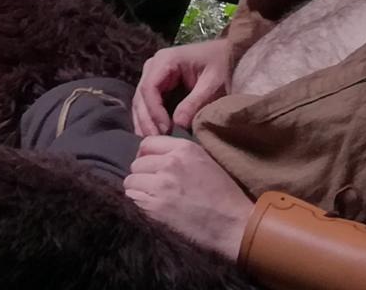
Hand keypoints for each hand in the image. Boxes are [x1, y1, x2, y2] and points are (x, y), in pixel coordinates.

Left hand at [124, 135, 252, 258]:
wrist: (233, 223)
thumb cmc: (224, 193)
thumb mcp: (204, 160)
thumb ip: (179, 154)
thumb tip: (156, 155)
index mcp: (184, 149)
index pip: (147, 142)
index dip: (145, 154)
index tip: (149, 164)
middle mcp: (169, 163)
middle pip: (137, 163)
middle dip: (142, 173)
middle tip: (151, 184)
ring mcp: (160, 185)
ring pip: (131, 181)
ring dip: (138, 188)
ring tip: (150, 196)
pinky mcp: (155, 207)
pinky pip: (134, 199)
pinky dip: (139, 202)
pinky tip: (151, 206)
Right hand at [132, 37, 232, 136]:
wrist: (229, 58)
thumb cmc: (222, 67)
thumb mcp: (212, 84)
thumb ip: (195, 102)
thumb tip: (178, 124)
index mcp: (165, 60)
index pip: (150, 87)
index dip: (154, 111)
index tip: (165, 130)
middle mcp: (154, 66)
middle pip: (141, 96)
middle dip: (146, 120)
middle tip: (155, 141)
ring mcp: (154, 76)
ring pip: (141, 102)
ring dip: (145, 122)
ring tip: (153, 141)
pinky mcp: (158, 87)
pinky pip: (147, 104)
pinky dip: (149, 120)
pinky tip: (154, 135)